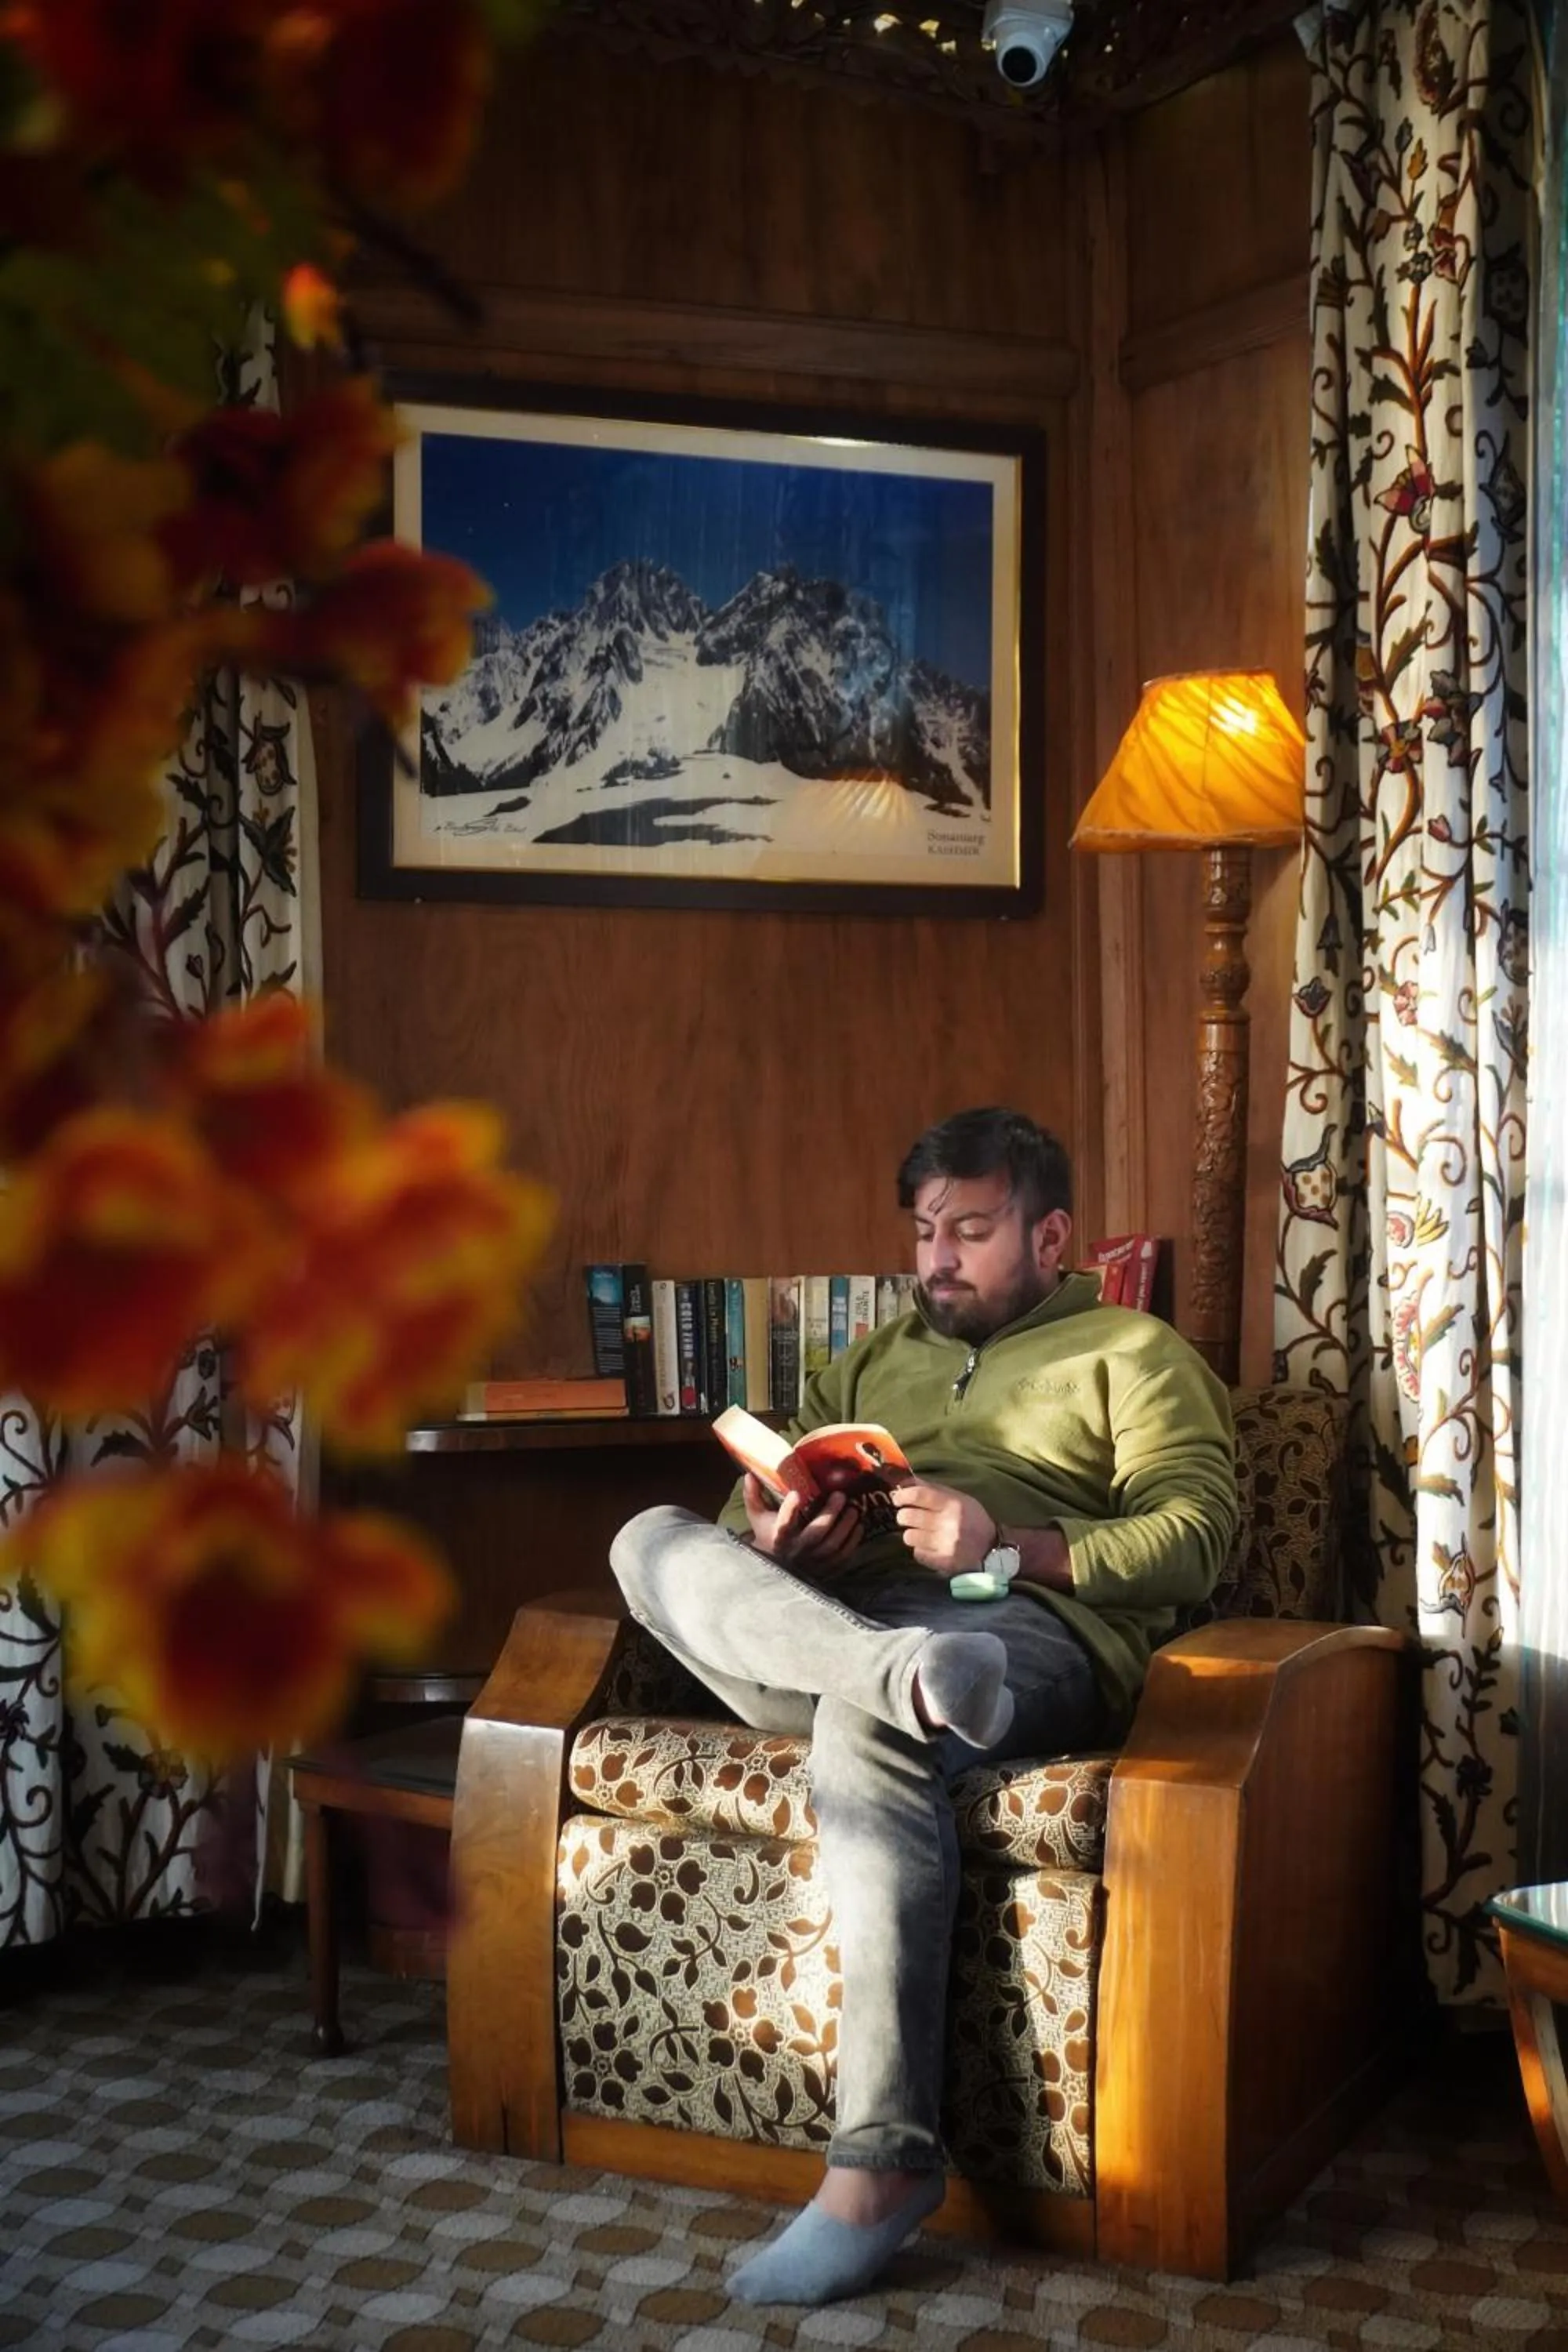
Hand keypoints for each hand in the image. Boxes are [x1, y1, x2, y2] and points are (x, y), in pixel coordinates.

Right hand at [742, 1474, 862, 1570]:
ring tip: (853, 1509)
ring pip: (833, 1546)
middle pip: (815, 1534)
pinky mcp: (825, 1569)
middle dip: (829, 1514)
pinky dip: (852, 1542)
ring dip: (846, 1526)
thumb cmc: (768, 1535)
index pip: (783, 1524)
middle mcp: (796, 1550)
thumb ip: (753, 1496)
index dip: (789, 1510)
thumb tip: (749, 1475)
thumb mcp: (757, 1517)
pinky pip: (843, 1557)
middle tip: (840, 1495)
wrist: (776, 1564)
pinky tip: (857, 1527)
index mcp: (779, 1537)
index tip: (796, 1493)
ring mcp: (812, 1562)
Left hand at [893, 1480, 995, 1575]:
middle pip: (908, 1516)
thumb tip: (906, 1481)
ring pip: (909, 1536)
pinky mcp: (943, 1561)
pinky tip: (929, 1547)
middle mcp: (948, 1523)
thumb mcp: (958, 1498)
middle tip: (906, 1517)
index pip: (919, 1495)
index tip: (897, 1499)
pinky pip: (917, 1554)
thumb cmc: (972, 1519)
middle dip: (903, 1516)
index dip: (903, 1496)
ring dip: (911, 1534)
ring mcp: (945, 1544)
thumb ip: (933, 1489)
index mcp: (953, 1504)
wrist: (991, 1548)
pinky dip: (920, 1550)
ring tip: (920, 1533)